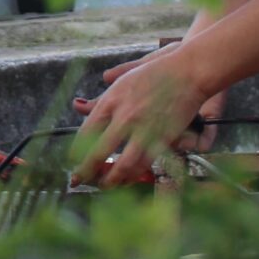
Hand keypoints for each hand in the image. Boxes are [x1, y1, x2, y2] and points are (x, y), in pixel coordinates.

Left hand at [70, 47, 208, 187]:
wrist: (187, 72)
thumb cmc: (153, 74)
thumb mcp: (121, 82)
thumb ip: (103, 100)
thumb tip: (79, 106)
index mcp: (110, 101)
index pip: (85, 133)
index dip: (76, 152)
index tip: (71, 162)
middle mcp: (124, 117)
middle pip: (99, 153)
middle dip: (86, 172)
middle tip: (78, 181)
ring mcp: (145, 130)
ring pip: (123, 165)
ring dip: (111, 180)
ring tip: (104, 186)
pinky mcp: (164, 139)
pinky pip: (146, 163)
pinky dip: (134, 174)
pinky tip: (128, 178)